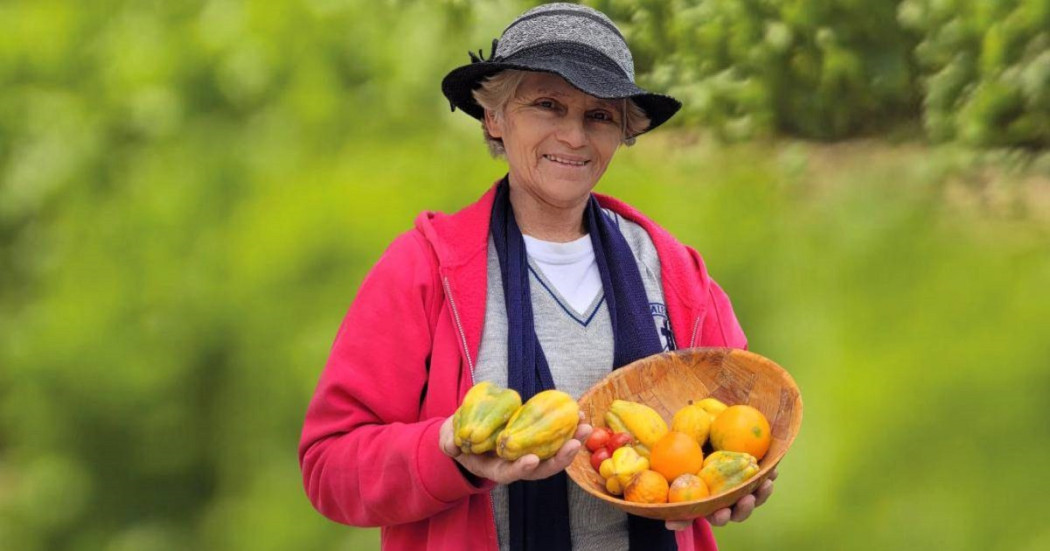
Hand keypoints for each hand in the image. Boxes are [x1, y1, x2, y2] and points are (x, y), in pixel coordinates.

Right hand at [439, 412, 592, 484]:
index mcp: (496, 469)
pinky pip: (554, 435)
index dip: (520, 468)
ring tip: (586, 424)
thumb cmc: (458, 439)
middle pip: (542, 467)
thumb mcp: (449, 441)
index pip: (510, 473)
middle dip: (560, 457)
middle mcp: (516, 465)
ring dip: (572, 439)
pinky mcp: (535, 439)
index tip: (531, 459)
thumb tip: (453, 445)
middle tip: (576, 441)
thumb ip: (449, 442)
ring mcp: (528, 452)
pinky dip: (568, 426)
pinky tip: (579, 413)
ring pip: (553, 452)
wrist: (467, 434)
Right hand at [664, 469, 777, 530]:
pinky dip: (768, 477)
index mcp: (708, 506)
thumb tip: (669, 524)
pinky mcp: (751, 480)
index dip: (719, 518)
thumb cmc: (685, 464)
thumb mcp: (677, 479)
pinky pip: (762, 482)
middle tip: (747, 499)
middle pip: (737, 513)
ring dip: (761, 495)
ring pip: (753, 500)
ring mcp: (740, 493)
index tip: (722, 513)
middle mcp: (726, 504)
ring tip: (767, 483)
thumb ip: (673, 502)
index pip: (715, 517)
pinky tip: (773, 469)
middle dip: (743, 509)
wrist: (700, 445)